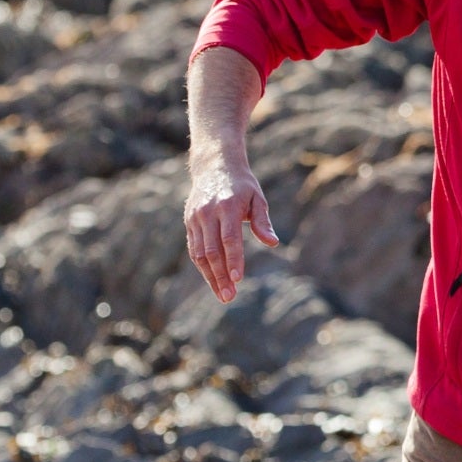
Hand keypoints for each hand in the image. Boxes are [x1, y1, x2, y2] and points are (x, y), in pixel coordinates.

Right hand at [184, 158, 277, 302]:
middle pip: (212, 250)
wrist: (214, 165)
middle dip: (220, 276)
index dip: (233, 260)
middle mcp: (207, 213)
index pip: (229, 239)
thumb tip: (273, 242)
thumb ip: (263, 221)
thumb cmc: (242, 185)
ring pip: (200, 253)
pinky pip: (194, 248)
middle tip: (229, 296)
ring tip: (222, 294)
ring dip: (210, 276)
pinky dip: (202, 266)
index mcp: (227, 206)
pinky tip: (213, 279)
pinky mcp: (189, 222)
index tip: (238, 280)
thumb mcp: (257, 198)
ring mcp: (195, 218)